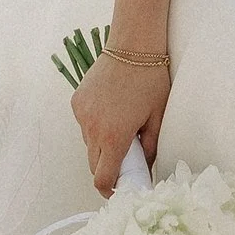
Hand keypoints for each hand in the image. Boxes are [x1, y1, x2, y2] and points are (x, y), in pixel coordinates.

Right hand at [71, 47, 169, 195]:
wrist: (132, 45)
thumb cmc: (150, 80)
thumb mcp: (157, 118)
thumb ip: (150, 149)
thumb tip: (145, 169)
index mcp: (113, 137)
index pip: (102, 179)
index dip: (110, 190)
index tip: (119, 189)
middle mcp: (92, 129)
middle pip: (94, 164)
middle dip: (108, 167)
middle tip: (127, 158)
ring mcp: (81, 114)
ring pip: (89, 144)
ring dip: (102, 145)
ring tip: (121, 127)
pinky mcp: (77, 101)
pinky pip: (84, 124)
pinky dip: (95, 126)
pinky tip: (111, 110)